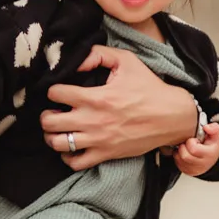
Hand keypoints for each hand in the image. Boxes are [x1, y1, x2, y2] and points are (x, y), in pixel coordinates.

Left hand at [40, 45, 198, 169]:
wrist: (172, 116)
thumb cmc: (149, 88)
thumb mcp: (127, 61)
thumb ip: (98, 55)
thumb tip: (76, 61)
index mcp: (95, 97)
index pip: (55, 94)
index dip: (53, 90)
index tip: (59, 91)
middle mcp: (92, 120)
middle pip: (49, 122)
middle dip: (46, 115)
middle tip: (53, 112)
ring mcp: (98, 140)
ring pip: (58, 144)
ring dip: (52, 136)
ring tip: (59, 130)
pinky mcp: (105, 154)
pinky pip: (75, 163)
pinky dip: (68, 157)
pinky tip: (71, 147)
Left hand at [173, 121, 218, 176]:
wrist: (210, 160)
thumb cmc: (211, 147)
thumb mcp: (215, 136)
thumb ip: (214, 129)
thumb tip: (206, 127)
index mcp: (209, 155)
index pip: (194, 149)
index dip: (191, 142)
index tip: (194, 140)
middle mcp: (202, 164)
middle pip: (185, 155)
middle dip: (184, 147)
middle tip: (188, 144)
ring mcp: (194, 169)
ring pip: (179, 159)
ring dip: (180, 151)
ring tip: (186, 148)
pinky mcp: (187, 171)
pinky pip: (177, 163)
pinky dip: (178, 157)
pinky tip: (184, 153)